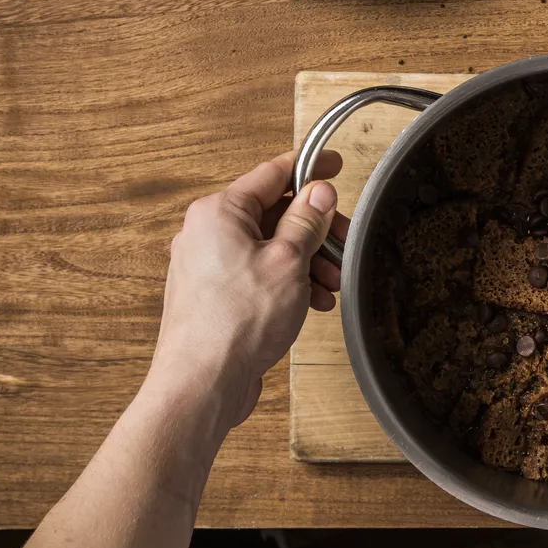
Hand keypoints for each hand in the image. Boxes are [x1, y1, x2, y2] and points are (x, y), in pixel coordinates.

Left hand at [149, 150, 348, 430]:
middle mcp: (207, 233)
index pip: (272, 174)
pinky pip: (259, 273)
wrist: (203, 382)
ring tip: (331, 283)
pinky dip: (288, 281)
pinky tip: (311, 301)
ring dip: (306, 260)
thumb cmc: (235, 323)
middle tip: (344, 242)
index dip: (309, 169)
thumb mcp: (288, 261)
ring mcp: (208, 265)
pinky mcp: (215, 295)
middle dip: (315, 230)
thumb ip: (306, 221)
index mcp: (219, 212)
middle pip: (274, 214)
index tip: (334, 166)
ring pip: (269, 246)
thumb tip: (318, 193)